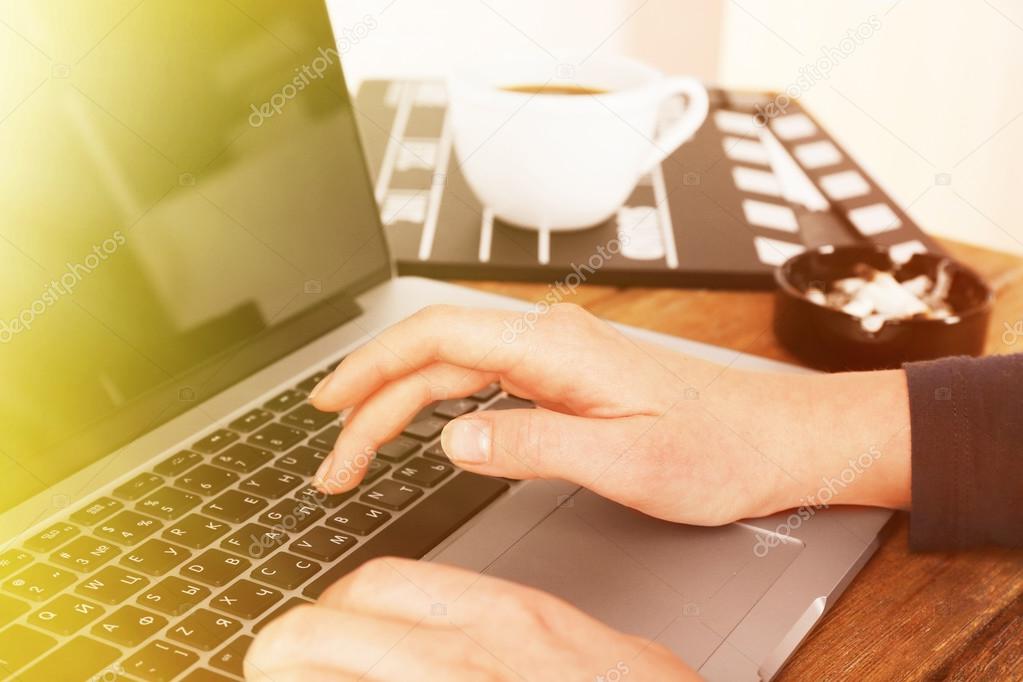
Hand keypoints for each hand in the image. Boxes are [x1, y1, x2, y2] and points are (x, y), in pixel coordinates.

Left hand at [245, 557, 698, 680]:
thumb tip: (445, 638)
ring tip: (281, 678)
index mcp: (504, 619)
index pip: (378, 583)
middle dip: (284, 648)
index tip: (318, 628)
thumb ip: (504, 633)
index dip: (332, 607)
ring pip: (322, 671)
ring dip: (291, 676)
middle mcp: (466, 663)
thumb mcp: (570, 647)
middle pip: (323, 631)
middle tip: (274, 662)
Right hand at [311, 303, 910, 524]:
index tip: (330, 407)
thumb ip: (537, 446)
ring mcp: (557, 355)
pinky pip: (482, 380)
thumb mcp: (628, 462)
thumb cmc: (721, 449)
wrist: (777, 441)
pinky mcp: (565, 376)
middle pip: (434, 352)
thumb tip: (455, 441)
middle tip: (333, 460)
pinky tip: (418, 425)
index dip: (373, 366)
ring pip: (453, 367)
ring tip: (356, 447)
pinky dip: (436, 404)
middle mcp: (552, 340)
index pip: (439, 337)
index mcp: (560, 348)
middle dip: (372, 399)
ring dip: (398, 403)